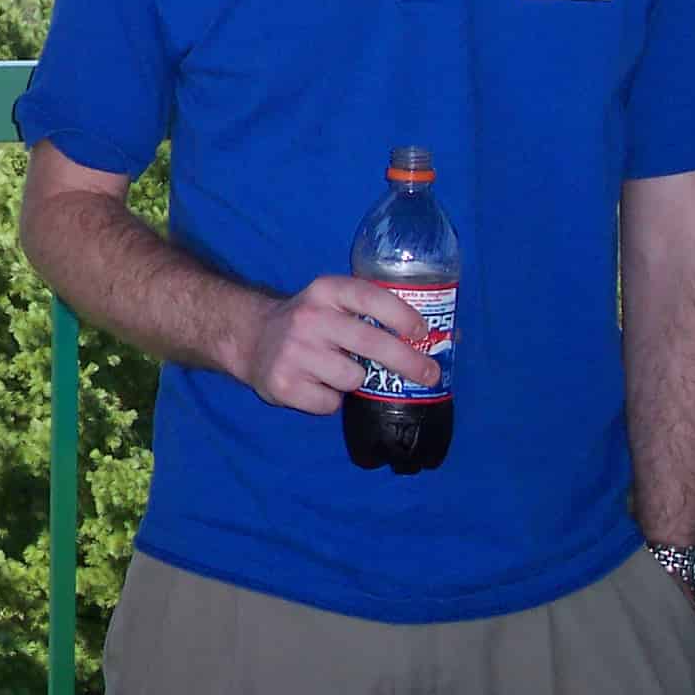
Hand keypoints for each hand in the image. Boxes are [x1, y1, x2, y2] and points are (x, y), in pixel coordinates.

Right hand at [238, 276, 440, 414]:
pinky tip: (317, 385)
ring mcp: (294, 352)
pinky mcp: (284, 384)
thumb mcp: (333, 304)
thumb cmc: (309, 323)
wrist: (251, 338)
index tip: (422, 332)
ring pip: (353, 378)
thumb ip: (374, 314)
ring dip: (355, 381)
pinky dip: (330, 401)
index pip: (369, 296)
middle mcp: (309, 318)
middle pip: (371, 343)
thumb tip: (444, 337)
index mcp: (326, 291)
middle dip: (407, 362)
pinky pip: (330, 404)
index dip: (401, 314)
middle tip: (429, 374)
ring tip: (338, 372)